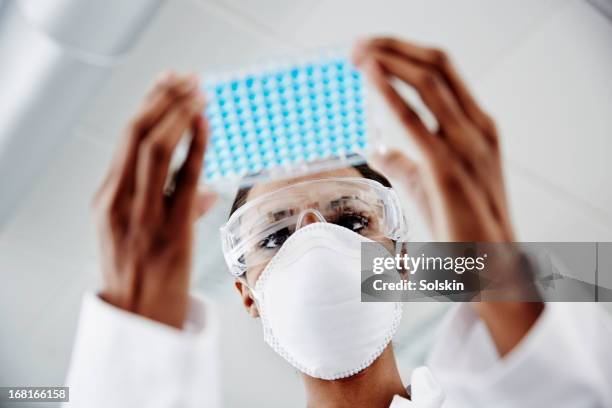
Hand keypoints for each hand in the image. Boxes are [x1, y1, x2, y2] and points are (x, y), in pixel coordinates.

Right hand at [92, 72, 216, 328]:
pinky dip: (194, 146)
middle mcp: (119, 202)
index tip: (167, 81)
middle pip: (136, 134)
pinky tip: (205, 123)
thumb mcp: (137, 235)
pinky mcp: (170, 231)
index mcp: (106, 198)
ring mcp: (142, 216)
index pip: (126, 139)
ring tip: (199, 92)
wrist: (139, 318)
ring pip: (154, 149)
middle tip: (187, 77)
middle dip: (162, 100)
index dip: (148, 104)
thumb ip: (165, 205)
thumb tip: (206, 192)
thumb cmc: (141, 273)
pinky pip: (184, 179)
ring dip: (178, 114)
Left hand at [354, 38, 541, 355]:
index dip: (406, 54)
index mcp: (477, 127)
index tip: (372, 51)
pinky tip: (371, 76)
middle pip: (436, 66)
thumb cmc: (460, 225)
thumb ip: (405, 162)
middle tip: (358, 45)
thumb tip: (377, 148)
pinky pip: (417, 122)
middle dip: (394, 48)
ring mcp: (467, 146)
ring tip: (358, 52)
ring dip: (389, 60)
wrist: (490, 265)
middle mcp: (477, 128)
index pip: (442, 73)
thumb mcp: (429, 185)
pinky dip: (392, 93)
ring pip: (429, 82)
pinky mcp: (448, 169)